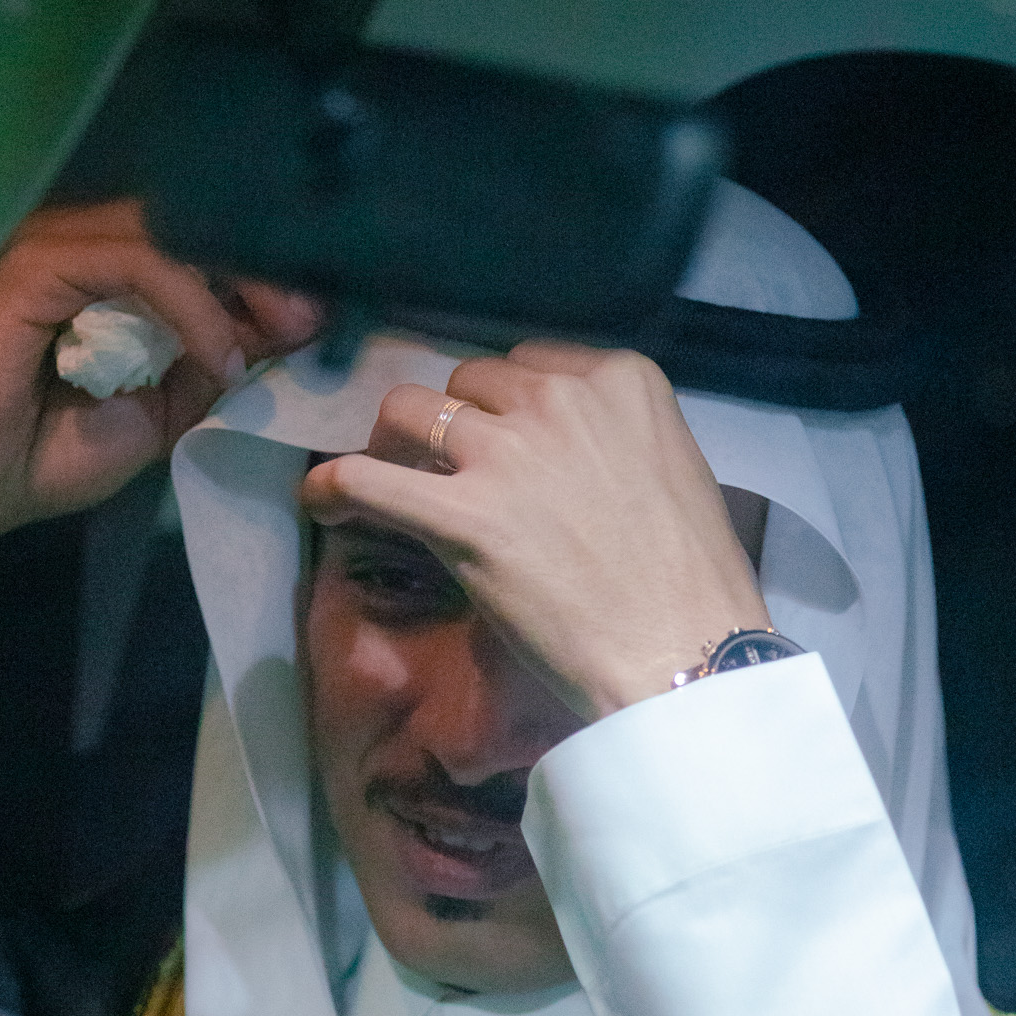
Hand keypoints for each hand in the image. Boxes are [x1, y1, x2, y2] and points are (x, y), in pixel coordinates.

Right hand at [0, 198, 323, 547]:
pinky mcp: (39, 267)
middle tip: (315, 318)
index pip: (205, 249)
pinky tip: (217, 355)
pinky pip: (138, 264)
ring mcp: (60, 250)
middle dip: (266, 272)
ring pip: (174, 237)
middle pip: (197, 231)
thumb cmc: (47, 454)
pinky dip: (191, 307)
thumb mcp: (162, 412)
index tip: (320, 322)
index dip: (268, 278)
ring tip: (281, 333)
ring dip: (239, 284)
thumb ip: (212, 368)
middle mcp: (87, 247)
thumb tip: (284, 335)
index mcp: (114, 276)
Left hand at [300, 342, 769, 720]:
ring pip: (409, 411)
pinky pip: (366, 478)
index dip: (503, 406)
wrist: (687, 652)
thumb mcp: (672, 471)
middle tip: (452, 472)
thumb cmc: (693, 584)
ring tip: (391, 481)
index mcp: (621, 380)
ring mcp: (507, 453)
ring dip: (397, 444)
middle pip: (467, 382)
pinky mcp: (463, 514)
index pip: (529, 363)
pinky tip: (323, 504)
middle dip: (456, 422)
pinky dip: (334, 489)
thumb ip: (613, 439)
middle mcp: (560, 399)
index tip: (498, 440)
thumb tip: (561, 456)